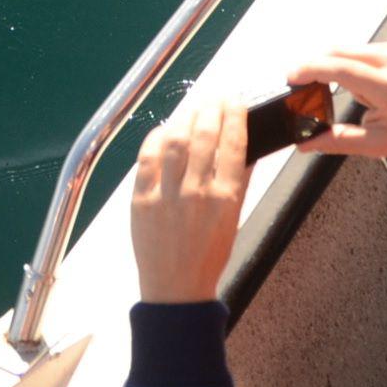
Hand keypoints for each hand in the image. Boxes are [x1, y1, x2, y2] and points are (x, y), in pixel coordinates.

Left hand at [130, 102, 250, 303]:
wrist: (176, 287)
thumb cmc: (209, 254)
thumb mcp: (234, 218)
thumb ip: (239, 181)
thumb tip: (246, 147)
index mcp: (225, 197)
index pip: (233, 142)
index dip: (234, 114)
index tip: (235, 101)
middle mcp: (196, 192)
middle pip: (204, 134)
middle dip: (211, 108)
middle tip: (215, 99)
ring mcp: (166, 195)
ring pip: (175, 140)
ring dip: (185, 117)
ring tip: (192, 110)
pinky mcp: (141, 199)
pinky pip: (147, 157)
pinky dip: (155, 137)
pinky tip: (164, 130)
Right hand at [284, 37, 386, 179]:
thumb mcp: (377, 143)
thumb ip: (337, 140)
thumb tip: (304, 143)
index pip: (337, 68)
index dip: (309, 70)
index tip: (292, 76)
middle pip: (340, 53)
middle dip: (323, 69)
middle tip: (312, 86)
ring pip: (356, 50)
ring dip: (350, 69)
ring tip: (370, 97)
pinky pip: (374, 48)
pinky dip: (369, 63)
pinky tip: (386, 84)